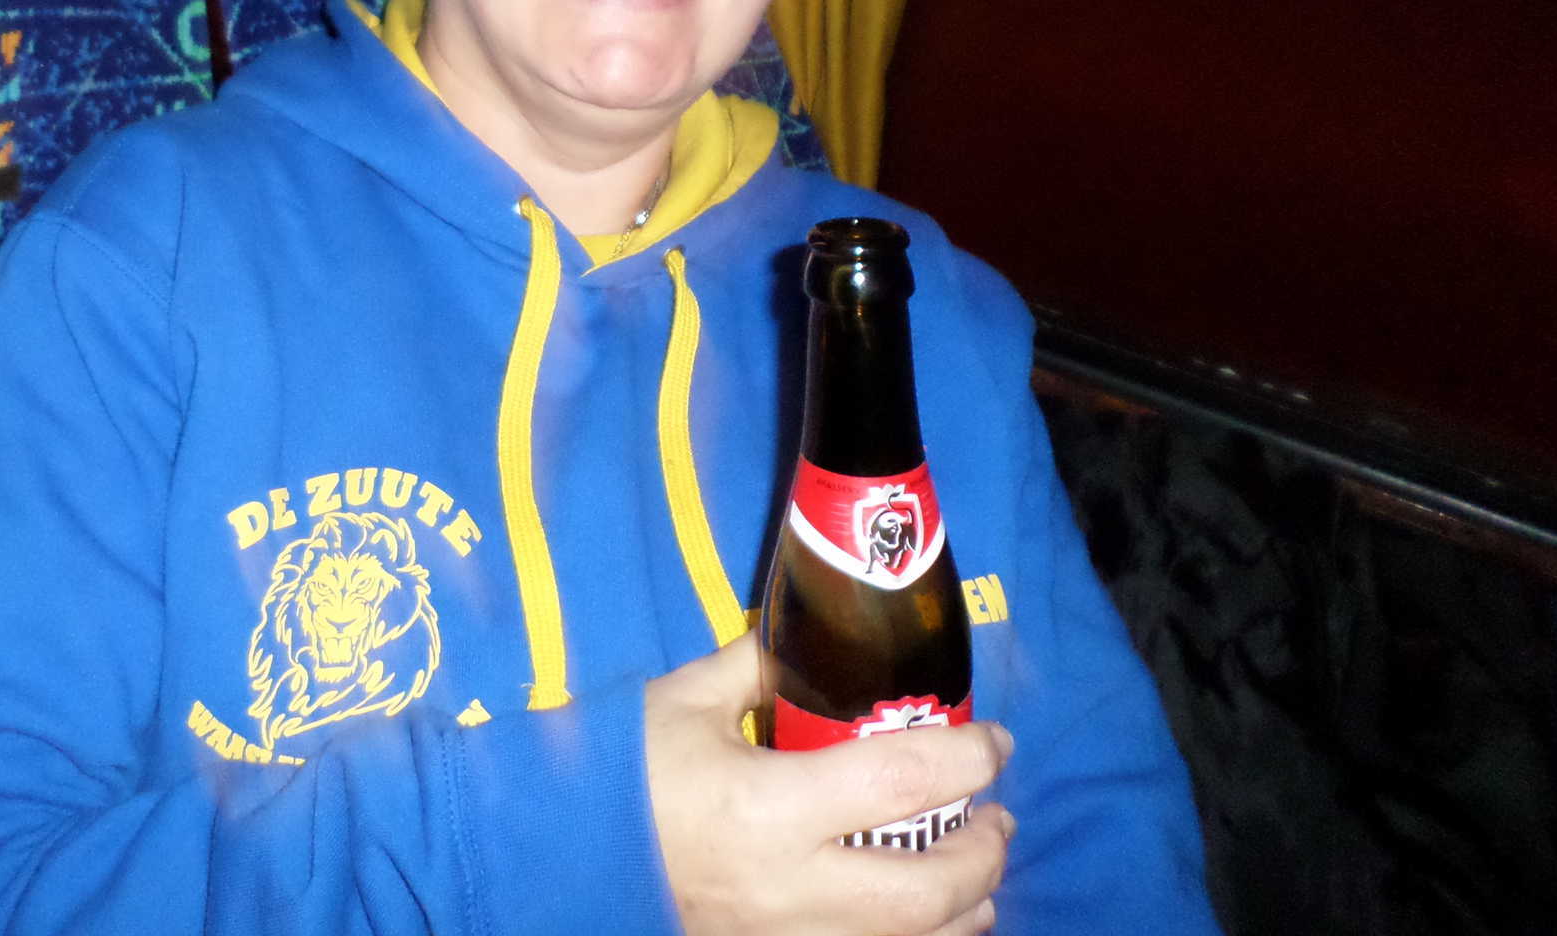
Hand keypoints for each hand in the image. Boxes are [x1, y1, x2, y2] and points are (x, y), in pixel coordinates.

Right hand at [644, 633, 1013, 935]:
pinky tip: (929, 922)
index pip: (901, 783)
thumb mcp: (687, 699)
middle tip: (999, 816)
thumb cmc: (623, 770)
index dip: (966, 759)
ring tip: (982, 878)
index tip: (995, 741)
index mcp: (770, 806)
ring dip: (965, 912)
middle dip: (983, 853)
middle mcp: (791, 886)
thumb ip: (762, 669)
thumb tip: (816, 648)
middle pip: (926, 889)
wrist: (558, 855)